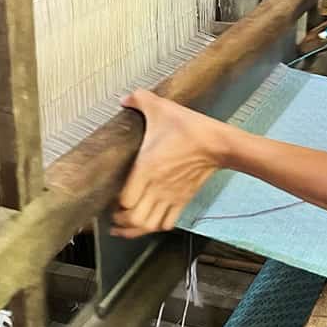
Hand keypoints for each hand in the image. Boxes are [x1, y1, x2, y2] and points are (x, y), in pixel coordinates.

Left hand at [111, 90, 230, 238]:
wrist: (218, 144)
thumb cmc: (190, 128)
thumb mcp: (162, 108)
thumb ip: (140, 99)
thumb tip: (125, 98)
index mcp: (146, 168)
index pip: (124, 201)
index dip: (113, 203)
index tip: (107, 197)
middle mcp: (157, 187)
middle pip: (133, 219)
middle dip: (120, 221)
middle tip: (112, 215)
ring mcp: (170, 196)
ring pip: (148, 227)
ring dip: (135, 228)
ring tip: (125, 224)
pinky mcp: (182, 200)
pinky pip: (166, 224)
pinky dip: (155, 227)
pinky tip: (149, 219)